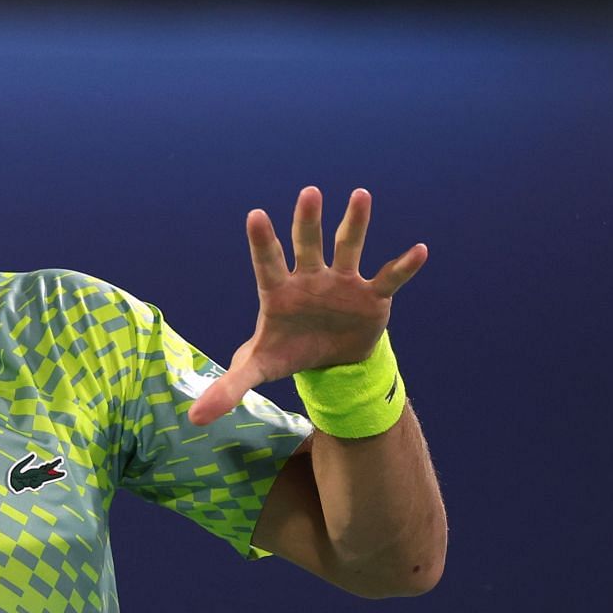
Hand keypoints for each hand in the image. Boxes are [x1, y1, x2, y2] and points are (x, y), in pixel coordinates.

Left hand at [188, 186, 427, 426]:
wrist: (330, 362)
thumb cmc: (288, 352)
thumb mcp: (259, 370)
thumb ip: (229, 387)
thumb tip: (193, 419)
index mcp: (279, 291)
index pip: (267, 263)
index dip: (262, 241)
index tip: (255, 215)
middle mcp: (310, 279)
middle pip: (308, 245)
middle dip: (308, 221)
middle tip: (309, 193)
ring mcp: (342, 283)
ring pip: (348, 247)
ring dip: (356, 223)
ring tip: (360, 195)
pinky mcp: (370, 296)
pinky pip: (388, 278)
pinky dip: (403, 266)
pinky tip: (420, 250)